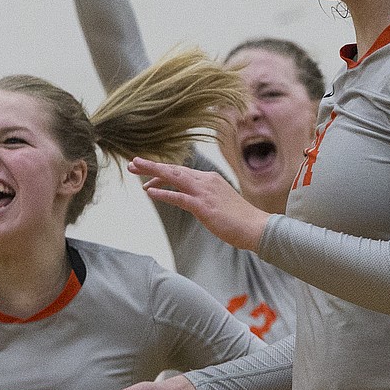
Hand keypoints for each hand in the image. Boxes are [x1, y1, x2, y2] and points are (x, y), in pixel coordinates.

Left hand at [128, 157, 270, 251]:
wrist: (256, 227)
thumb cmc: (240, 219)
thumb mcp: (220, 203)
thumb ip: (205, 198)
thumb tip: (193, 201)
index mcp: (210, 179)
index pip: (181, 171)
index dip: (162, 170)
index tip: (146, 170)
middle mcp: (206, 181)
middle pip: (174, 170)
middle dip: (152, 166)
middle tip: (132, 163)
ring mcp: (205, 193)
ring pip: (174, 178)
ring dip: (153, 172)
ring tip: (135, 169)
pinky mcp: (204, 207)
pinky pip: (179, 198)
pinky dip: (163, 193)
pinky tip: (149, 192)